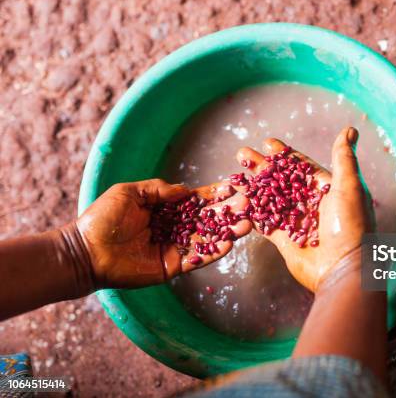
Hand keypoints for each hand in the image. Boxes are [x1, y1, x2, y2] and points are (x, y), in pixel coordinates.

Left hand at [76, 179, 250, 288]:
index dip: (215, 194)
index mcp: (165, 208)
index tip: (235, 187)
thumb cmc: (103, 218)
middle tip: (249, 204)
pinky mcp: (173, 266)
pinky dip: (213, 252)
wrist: (87, 251)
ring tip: (247, 224)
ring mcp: (175, 247)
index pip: (196, 200)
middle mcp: (174, 227)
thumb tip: (187, 190)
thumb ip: (159, 189)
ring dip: (228, 231)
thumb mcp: (130, 193)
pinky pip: (198, 258)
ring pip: (207, 238)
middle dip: (228, 211)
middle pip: (208, 218)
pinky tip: (229, 243)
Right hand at [236, 127, 373, 291]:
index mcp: (327, 189)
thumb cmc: (351, 226)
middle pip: (281, 180)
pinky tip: (237, 201)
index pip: (301, 166)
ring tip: (235, 175)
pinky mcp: (285, 240)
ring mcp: (296, 221)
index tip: (267, 142)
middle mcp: (311, 203)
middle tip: (241, 154)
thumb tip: (350, 129)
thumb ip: (344, 158)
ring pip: (270, 199)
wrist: (344, 269)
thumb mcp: (350, 187)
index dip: (285, 154)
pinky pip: (265, 222)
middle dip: (262, 167)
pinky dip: (252, 212)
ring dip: (253, 186)